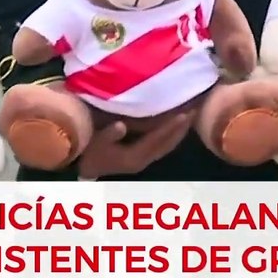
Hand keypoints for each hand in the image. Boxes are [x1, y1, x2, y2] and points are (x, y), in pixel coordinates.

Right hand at [75, 114, 191, 179]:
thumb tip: (121, 126)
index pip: (157, 140)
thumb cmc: (87, 150)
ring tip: (190, 117)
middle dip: (181, 129)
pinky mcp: (140, 158)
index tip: (184, 113)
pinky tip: (176, 126)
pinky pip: (161, 146)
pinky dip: (171, 136)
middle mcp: (142, 161)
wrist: (82, 166)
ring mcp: (142, 161)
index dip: (171, 127)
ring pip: (166, 147)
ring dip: (178, 132)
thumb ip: (108, 135)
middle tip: (196, 111)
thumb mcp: (95, 142)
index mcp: (134, 158)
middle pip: (167, 144)